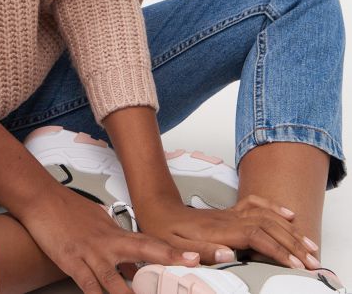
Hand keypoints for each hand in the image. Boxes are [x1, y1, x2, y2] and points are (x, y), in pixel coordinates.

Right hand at [16, 185, 201, 293]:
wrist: (41, 198)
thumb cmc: (67, 209)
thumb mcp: (98, 223)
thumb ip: (116, 242)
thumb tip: (130, 261)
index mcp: (115, 233)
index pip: (150, 243)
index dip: (173, 252)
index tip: (194, 258)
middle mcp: (108, 243)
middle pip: (144, 252)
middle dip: (168, 262)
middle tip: (189, 268)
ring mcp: (90, 253)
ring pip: (116, 281)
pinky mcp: (72, 262)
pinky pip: (88, 286)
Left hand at [135, 193, 319, 268]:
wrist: (156, 206)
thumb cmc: (164, 230)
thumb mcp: (174, 246)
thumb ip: (201, 251)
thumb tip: (229, 254)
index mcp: (218, 229)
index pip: (255, 236)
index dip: (276, 249)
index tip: (294, 264)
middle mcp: (228, 218)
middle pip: (267, 226)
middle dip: (292, 242)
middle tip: (312, 260)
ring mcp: (230, 212)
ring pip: (266, 216)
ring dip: (289, 229)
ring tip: (309, 245)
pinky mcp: (230, 211)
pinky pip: (256, 204)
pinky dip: (274, 208)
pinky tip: (288, 215)